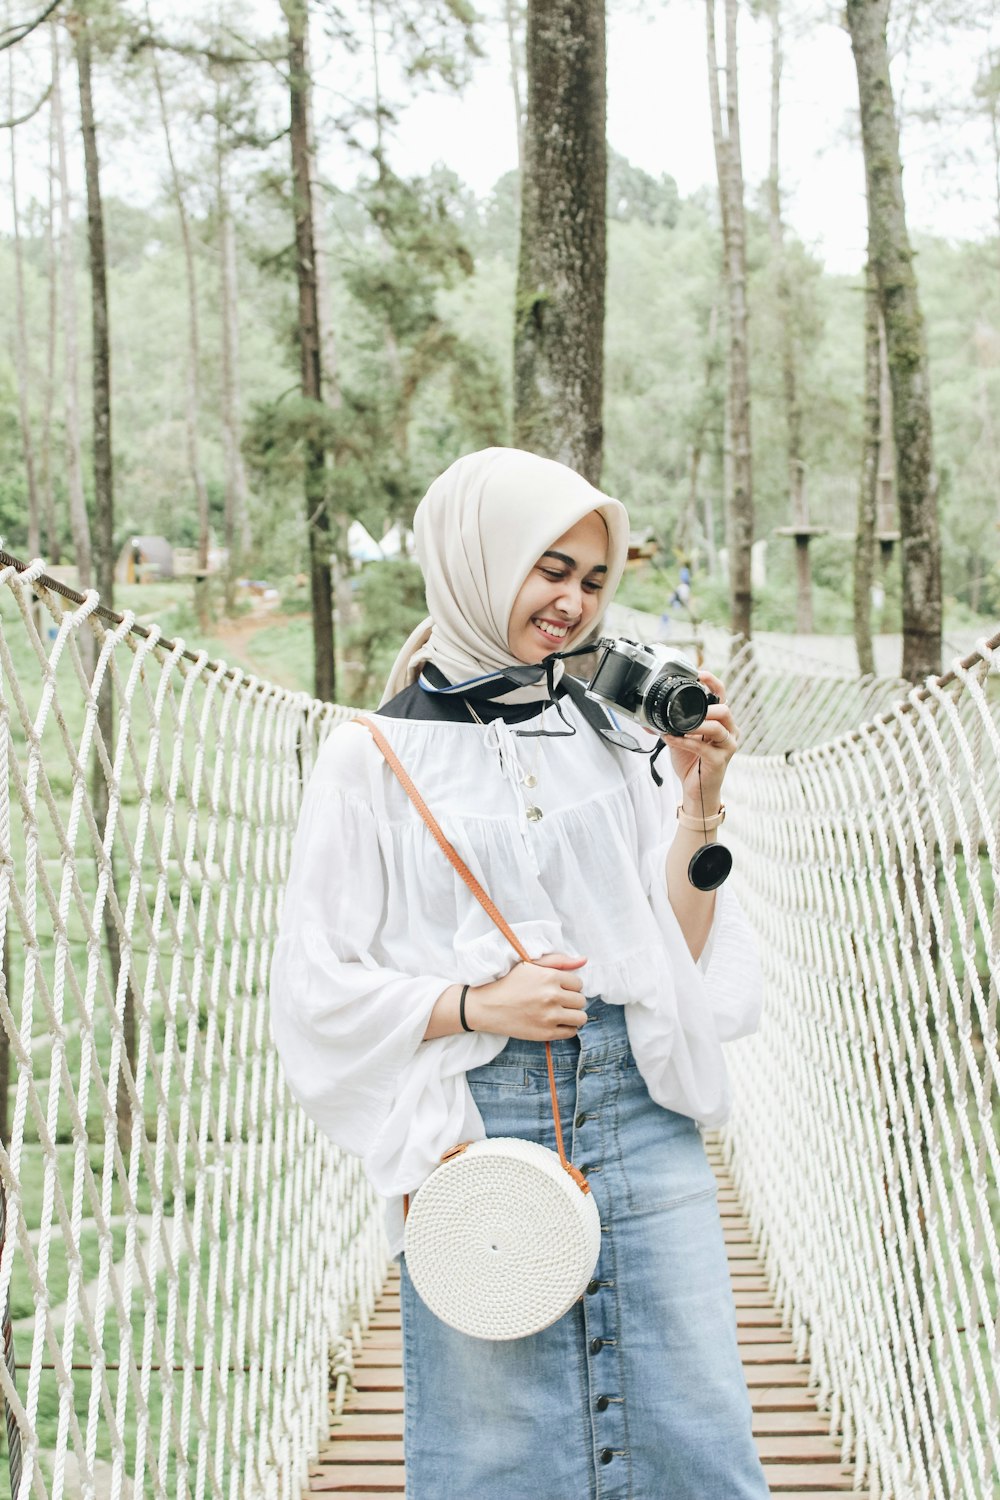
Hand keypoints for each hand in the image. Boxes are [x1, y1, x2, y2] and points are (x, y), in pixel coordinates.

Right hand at [466, 952, 587, 1039]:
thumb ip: (558, 961)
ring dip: (573, 1015)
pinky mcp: (546, 1033)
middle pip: (581, 1001)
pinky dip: (566, 1028)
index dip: (569, 986)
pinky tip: (555, 1022)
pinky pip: (571, 1032)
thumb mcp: (531, 964)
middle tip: (558, 1001)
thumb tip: (584, 960)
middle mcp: (552, 996)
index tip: (558, 989)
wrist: (487, 1006)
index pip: (578, 984)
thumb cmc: (509, 983)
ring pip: (580, 1018)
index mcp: (550, 976)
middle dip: (572, 1001)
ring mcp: (550, 1016)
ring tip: (561, 1013)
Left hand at [664, 669, 738, 812]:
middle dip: (704, 708)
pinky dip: (685, 741)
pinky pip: (703, 746)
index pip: (723, 697)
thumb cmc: (691, 762)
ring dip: (695, 724)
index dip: (713, 683)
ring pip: (718, 726)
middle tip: (685, 710)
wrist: (695, 790)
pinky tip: (672, 739)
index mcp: (721, 722)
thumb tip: (646, 719)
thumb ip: (669, 726)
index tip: (700, 674)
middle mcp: (729, 732)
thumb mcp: (679, 738)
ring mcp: (728, 746)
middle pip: (724, 710)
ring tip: (678, 726)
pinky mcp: (720, 760)